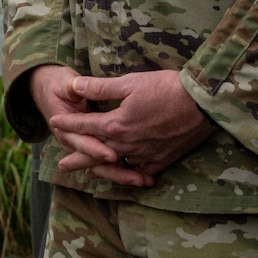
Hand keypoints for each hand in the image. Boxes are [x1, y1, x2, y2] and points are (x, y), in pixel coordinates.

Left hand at [50, 69, 212, 186]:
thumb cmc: (166, 88)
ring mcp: (144, 155)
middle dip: (76, 157)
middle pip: (95, 153)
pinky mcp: (161, 161)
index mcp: (116, 124)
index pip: (85, 126)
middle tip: (61, 167)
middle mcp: (127, 144)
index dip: (68, 123)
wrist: (202, 104)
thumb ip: (100, 88)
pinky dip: (128, 175)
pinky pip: (139, 172)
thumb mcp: (130, 82)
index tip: (54, 123)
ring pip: (115, 166)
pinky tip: (123, 175)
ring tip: (87, 174)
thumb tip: (73, 86)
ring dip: (99, 169)